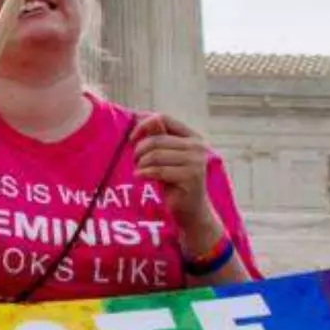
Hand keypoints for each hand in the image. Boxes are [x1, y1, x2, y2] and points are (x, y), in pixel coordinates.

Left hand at [133, 114, 220, 244]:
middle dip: (139, 150)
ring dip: (141, 163)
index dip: (143, 126)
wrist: (191, 210)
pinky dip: (144, 173)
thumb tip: (146, 119)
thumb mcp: (166, 157)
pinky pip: (158, 171)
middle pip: (156, 139)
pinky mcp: (191, 177)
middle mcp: (198, 146)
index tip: (132, 139)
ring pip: (155, 155)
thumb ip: (158, 138)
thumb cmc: (174, 181)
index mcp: (193, 137)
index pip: (164, 118)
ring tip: (139, 170)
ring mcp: (196, 162)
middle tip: (135, 161)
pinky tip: (140, 177)